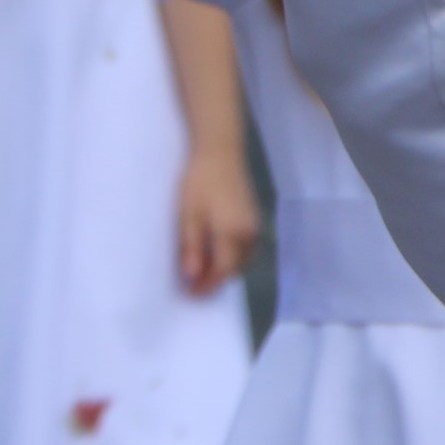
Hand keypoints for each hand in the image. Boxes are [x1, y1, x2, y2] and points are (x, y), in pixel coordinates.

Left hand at [175, 150, 260, 294]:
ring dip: (226, 269)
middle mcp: (250, 233)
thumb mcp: (189, 215)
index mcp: (233, 233)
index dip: (207, 286)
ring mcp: (255, 225)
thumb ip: (192, 247)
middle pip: (235, 268)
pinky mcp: (255, 218)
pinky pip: (247, 247)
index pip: (223, 271)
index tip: (191, 293)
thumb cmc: (200, 181)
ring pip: (243, 259)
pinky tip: (218, 254)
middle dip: (216, 280)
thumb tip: (193, 276)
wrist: (220, 151)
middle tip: (194, 286)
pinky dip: (234, 257)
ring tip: (204, 273)